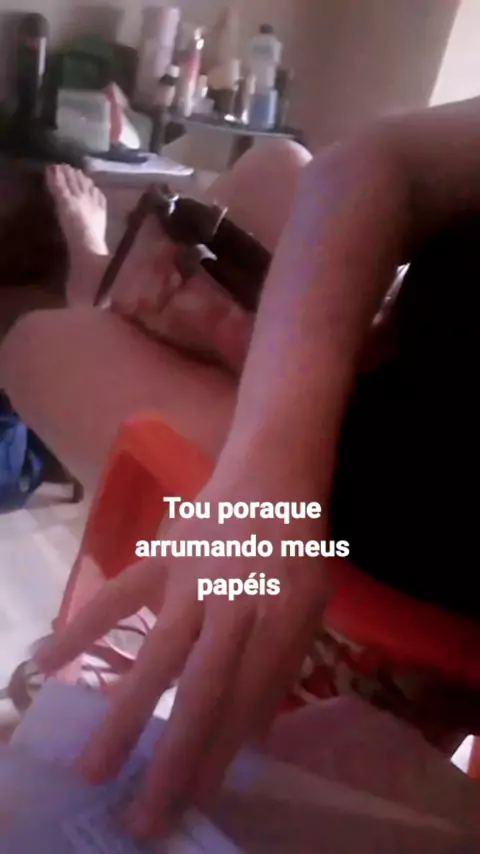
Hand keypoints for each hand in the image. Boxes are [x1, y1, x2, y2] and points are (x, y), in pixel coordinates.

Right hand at [35, 478, 331, 838]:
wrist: (272, 473)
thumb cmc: (299, 549)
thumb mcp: (313, 607)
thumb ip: (281, 668)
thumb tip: (248, 738)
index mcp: (282, 617)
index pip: (248, 699)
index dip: (222, 753)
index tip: (195, 802)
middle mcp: (235, 602)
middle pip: (201, 688)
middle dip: (173, 757)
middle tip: (143, 817)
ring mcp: (193, 576)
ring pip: (156, 652)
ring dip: (125, 712)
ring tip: (94, 767)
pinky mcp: (161, 555)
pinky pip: (118, 595)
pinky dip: (81, 626)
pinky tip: (47, 658)